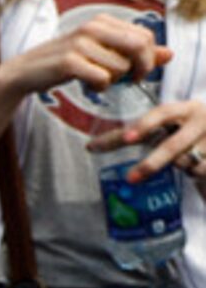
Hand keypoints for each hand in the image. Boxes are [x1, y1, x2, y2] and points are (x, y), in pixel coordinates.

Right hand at [0, 15, 168, 103]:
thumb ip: (135, 53)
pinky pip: (103, 79)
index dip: (149, 56)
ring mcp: (79, 43)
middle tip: (130, 80)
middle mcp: (92, 27)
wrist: (24, 72)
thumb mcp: (102, 54)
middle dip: (141, 68)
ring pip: (120, 67)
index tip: (138, 71)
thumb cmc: (64, 62)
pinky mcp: (69, 62)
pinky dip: (100, 87)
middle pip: (139, 46)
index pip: (144, 35)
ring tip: (96, 80)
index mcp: (101, 21)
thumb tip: (168, 54)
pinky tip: (88, 86)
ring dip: (113, 80)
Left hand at [84, 96, 205, 184]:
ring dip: (177, 167)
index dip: (144, 125)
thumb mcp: (173, 124)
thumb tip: (93, 146)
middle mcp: (201, 120)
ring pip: (184, 162)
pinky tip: (198, 167)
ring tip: (183, 163)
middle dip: (151, 164)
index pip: (162, 113)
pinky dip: (193, 172)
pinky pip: (198, 171)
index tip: (126, 139)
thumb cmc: (191, 131)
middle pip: (172, 145)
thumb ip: (144, 132)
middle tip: (130, 179)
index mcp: (186, 108)